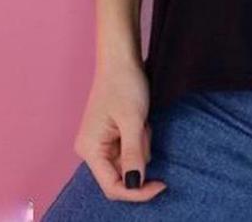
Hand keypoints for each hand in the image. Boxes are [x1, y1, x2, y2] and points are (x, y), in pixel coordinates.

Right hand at [73, 58, 166, 201]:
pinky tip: (141, 119)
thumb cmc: (124, 84)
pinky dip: (140, 137)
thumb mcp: (133, 120)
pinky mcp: (111, 135)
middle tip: (145, 129)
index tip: (161, 185)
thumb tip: (134, 185)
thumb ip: (133, 154)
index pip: (112, 186)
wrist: (122, 59)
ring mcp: (101, 142)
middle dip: (139, 156)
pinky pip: (130, 148)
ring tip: (142, 120)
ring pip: (129, 161)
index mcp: (90, 149)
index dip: (136, 192)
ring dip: (141, 144)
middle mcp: (92, 149)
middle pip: (122, 174)